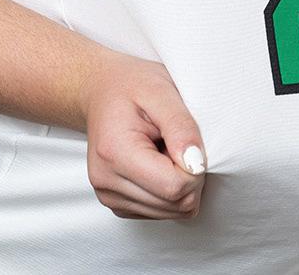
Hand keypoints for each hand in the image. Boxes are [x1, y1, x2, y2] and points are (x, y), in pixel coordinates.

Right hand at [81, 53, 208, 219]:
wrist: (102, 91)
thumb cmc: (132, 86)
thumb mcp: (161, 91)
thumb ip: (182, 127)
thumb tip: (197, 165)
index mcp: (115, 153)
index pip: (174, 187)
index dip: (196, 169)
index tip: (191, 142)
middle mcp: (106, 182)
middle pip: (174, 204)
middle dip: (191, 177)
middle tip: (180, 143)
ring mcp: (109, 196)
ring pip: (170, 212)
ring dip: (180, 184)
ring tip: (167, 150)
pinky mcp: (118, 203)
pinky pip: (160, 212)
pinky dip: (169, 190)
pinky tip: (159, 162)